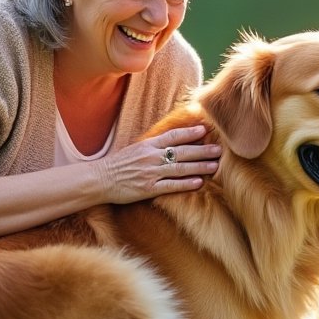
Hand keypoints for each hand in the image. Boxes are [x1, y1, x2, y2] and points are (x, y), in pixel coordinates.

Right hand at [97, 125, 221, 203]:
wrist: (99, 179)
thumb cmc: (119, 164)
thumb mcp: (136, 149)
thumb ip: (155, 145)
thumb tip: (175, 140)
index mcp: (148, 145)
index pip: (173, 136)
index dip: (190, 132)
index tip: (206, 129)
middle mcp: (151, 157)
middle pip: (181, 151)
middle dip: (202, 150)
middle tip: (220, 149)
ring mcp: (150, 173)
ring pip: (180, 168)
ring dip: (199, 166)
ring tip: (215, 166)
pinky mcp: (148, 188)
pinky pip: (170, 185)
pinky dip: (185, 184)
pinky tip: (199, 183)